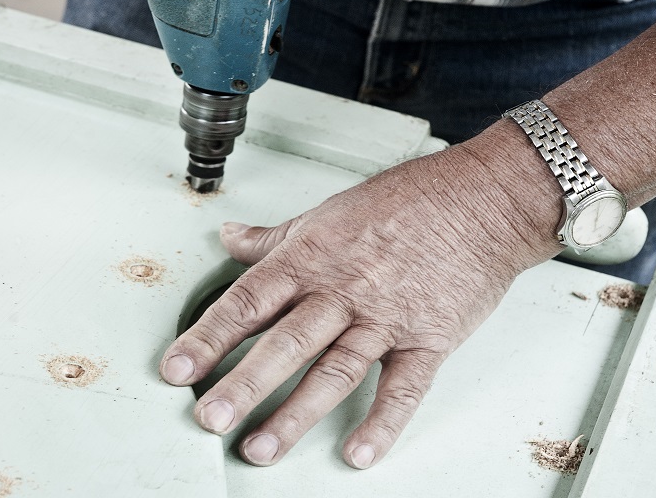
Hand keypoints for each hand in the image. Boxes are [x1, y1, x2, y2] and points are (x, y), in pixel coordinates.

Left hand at [159, 134, 562, 468]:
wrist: (479, 201)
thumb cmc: (404, 203)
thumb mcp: (325, 214)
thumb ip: (273, 236)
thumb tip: (230, 238)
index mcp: (311, 258)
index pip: (248, 302)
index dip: (208, 336)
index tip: (176, 368)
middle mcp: (342, 290)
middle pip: (284, 343)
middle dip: (243, 384)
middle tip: (209, 419)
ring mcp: (385, 317)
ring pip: (334, 371)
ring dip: (296, 414)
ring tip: (261, 448)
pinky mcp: (427, 339)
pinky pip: (403, 388)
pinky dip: (382, 424)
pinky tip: (357, 454)